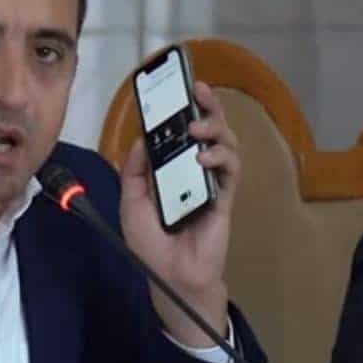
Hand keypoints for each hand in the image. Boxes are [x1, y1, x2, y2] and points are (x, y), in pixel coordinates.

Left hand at [119, 81, 241, 347]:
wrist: (169, 276)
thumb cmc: (150, 241)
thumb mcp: (131, 201)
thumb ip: (136, 170)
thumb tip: (143, 138)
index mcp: (171, 168)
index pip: (179, 131)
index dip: (179, 108)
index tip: (174, 86)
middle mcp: (194, 169)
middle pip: (208, 129)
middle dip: (206, 106)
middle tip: (198, 90)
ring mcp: (212, 182)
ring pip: (226, 144)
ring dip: (214, 129)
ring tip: (197, 128)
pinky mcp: (224, 198)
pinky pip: (230, 171)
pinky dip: (220, 158)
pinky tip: (206, 157)